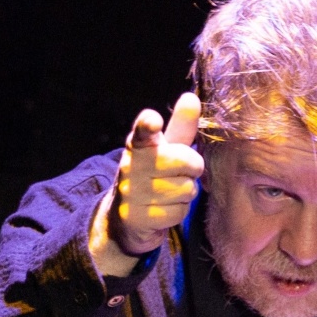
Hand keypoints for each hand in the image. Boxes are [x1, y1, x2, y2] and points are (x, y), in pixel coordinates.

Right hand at [90, 93, 204, 274]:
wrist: (124, 218)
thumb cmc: (152, 177)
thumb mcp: (166, 150)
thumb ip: (180, 126)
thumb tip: (191, 97)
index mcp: (139, 145)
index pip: (143, 132)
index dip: (148, 126)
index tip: (153, 122)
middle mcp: (132, 166)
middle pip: (186, 162)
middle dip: (192, 169)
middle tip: (181, 173)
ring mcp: (131, 193)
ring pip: (186, 190)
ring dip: (185, 194)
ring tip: (170, 193)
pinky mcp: (136, 217)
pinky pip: (177, 213)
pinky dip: (177, 213)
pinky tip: (164, 210)